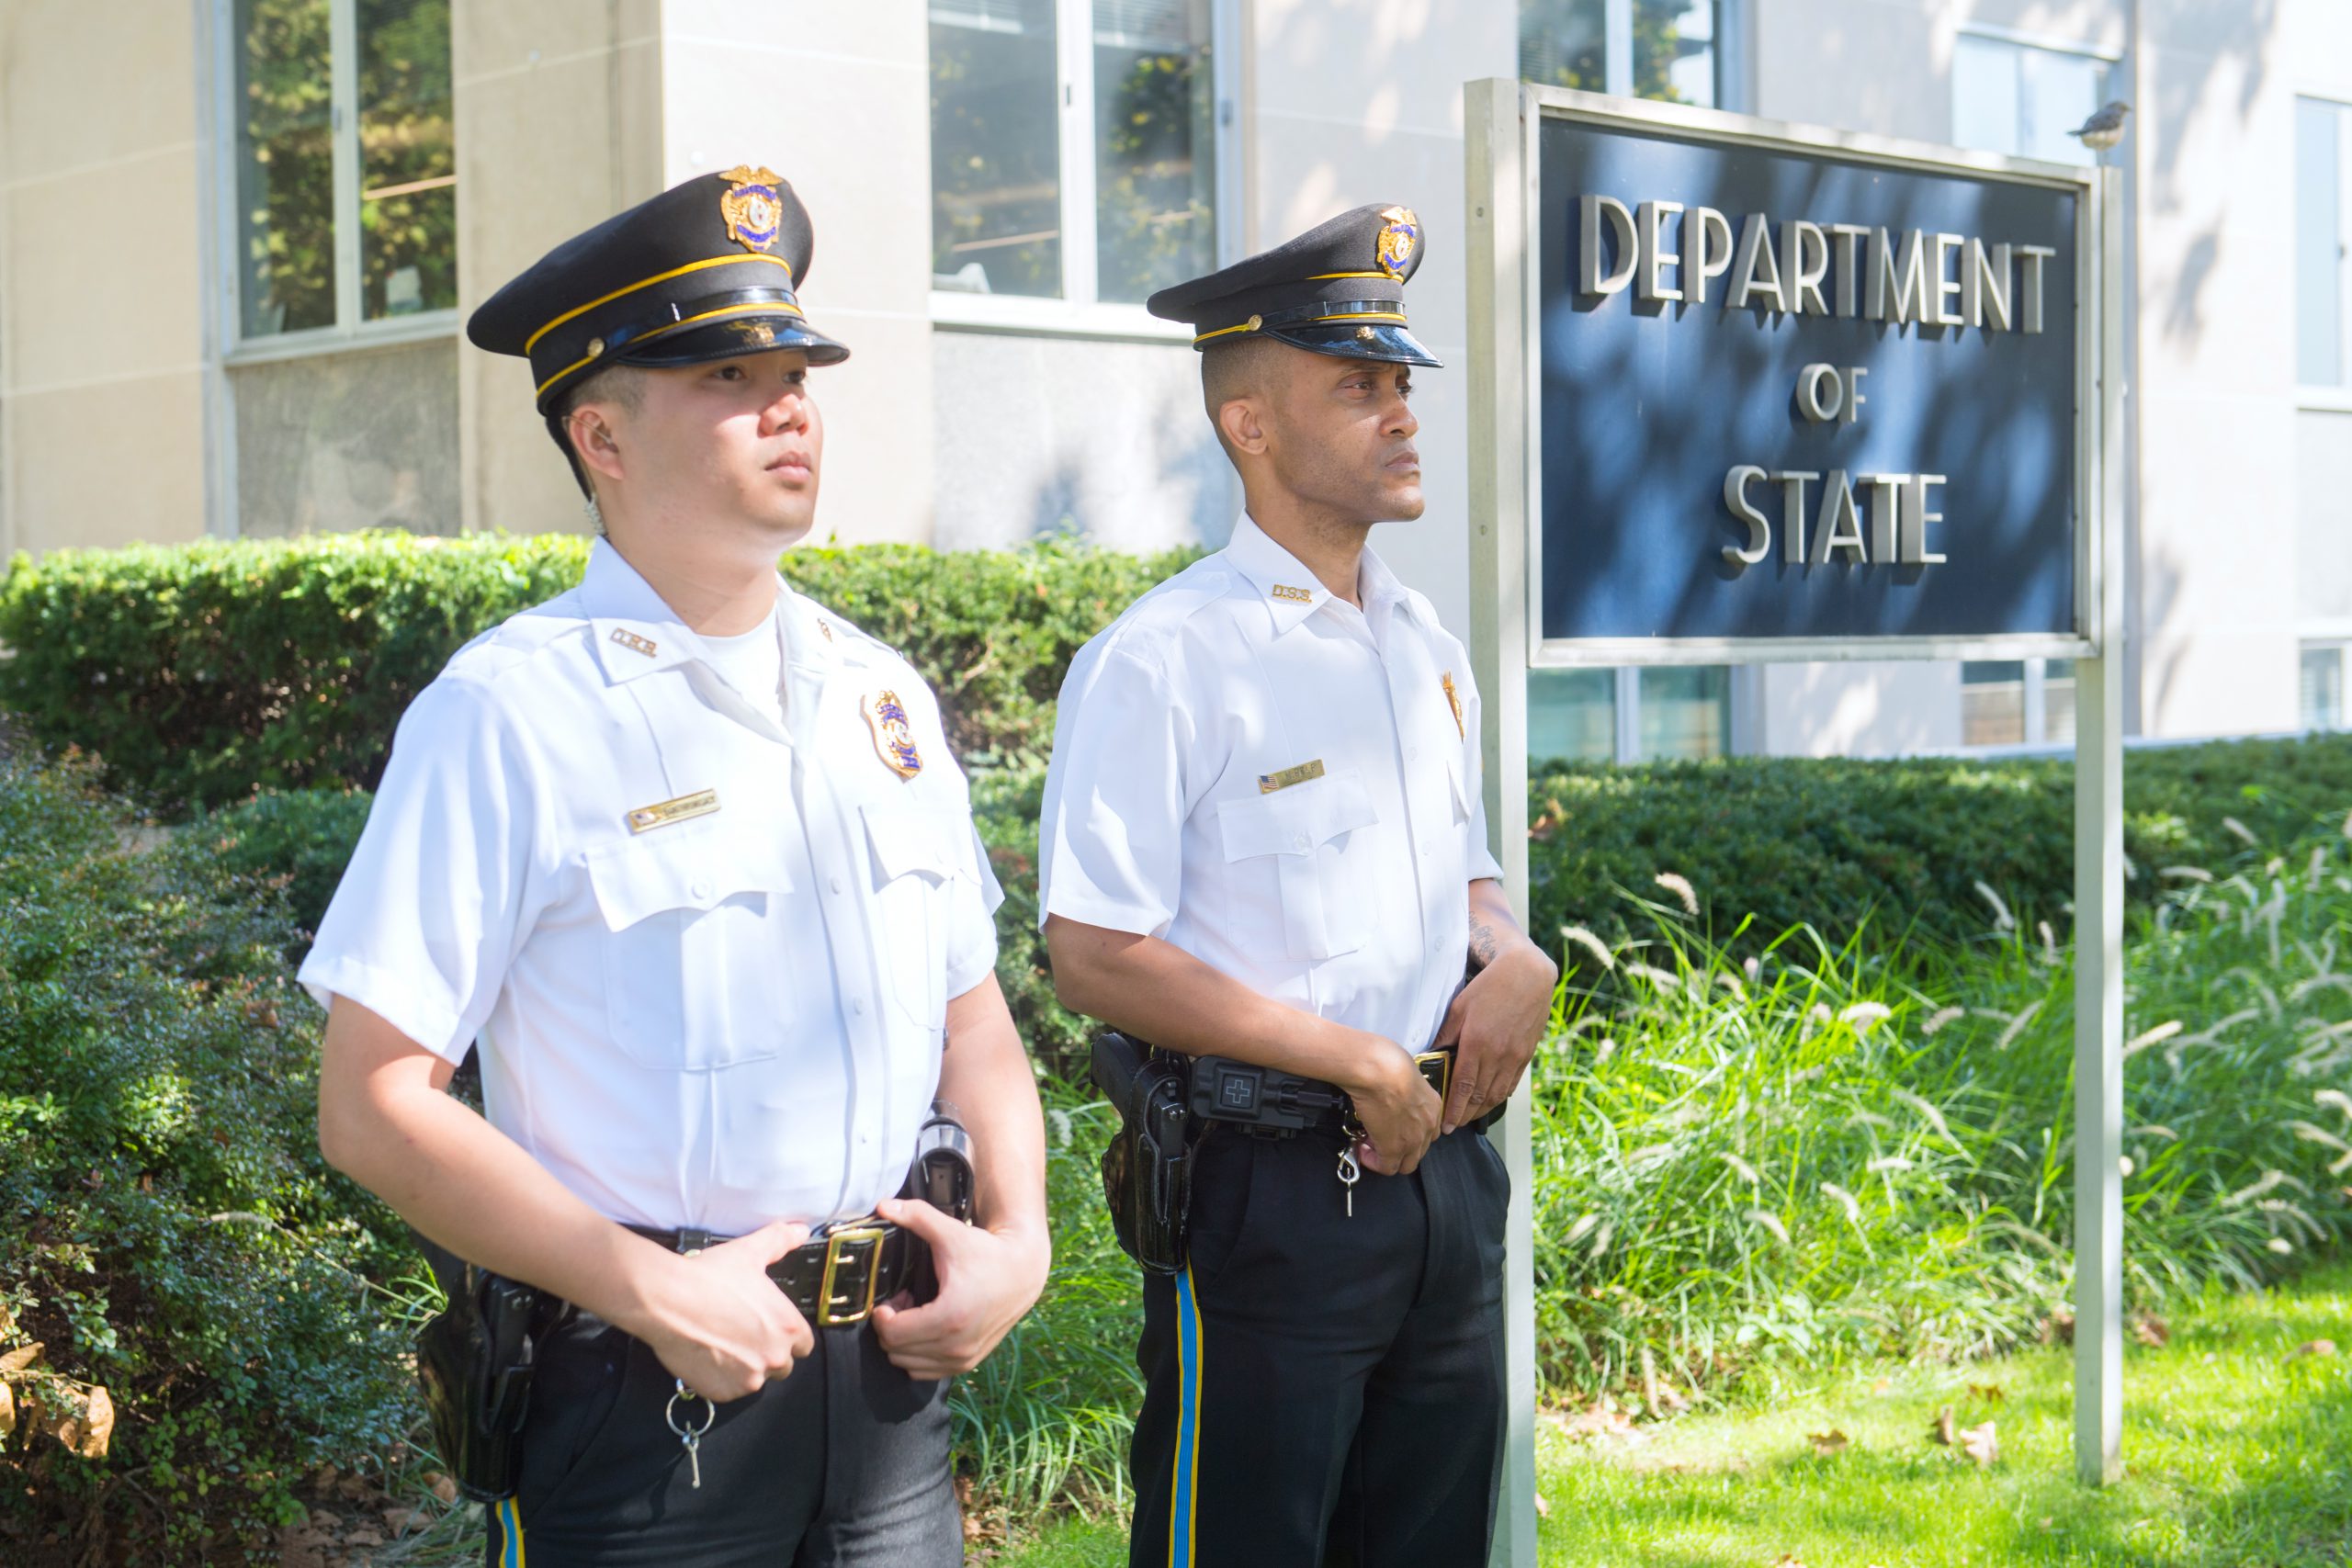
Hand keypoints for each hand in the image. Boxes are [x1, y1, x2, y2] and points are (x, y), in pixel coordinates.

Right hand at [631, 1219, 815, 1401]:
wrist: (667, 1299)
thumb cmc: (709, 1277)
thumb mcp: (750, 1252)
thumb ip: (781, 1241)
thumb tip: (800, 1230)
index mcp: (787, 1326)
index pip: (803, 1344)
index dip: (787, 1336)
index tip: (770, 1329)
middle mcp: (774, 1356)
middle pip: (781, 1364)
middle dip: (766, 1352)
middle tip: (743, 1335)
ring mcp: (748, 1378)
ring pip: (755, 1378)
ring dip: (744, 1367)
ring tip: (723, 1343)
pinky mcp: (722, 1392)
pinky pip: (729, 1390)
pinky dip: (721, 1379)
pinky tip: (708, 1355)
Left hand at [868, 1199, 1049, 1379]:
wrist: (1023, 1271)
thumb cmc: (986, 1252)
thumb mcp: (952, 1232)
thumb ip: (916, 1216)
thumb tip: (883, 1204)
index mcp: (950, 1317)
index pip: (892, 1334)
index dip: (881, 1316)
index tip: (888, 1299)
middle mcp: (957, 1345)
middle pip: (896, 1351)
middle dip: (891, 1326)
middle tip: (901, 1303)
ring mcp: (963, 1358)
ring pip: (908, 1364)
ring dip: (904, 1341)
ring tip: (915, 1314)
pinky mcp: (967, 1363)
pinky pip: (925, 1371)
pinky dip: (918, 1353)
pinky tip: (927, 1327)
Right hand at [1341, 1042, 1441, 1175]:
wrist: (1377, 1070)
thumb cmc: (1387, 1062)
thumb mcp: (1406, 1072)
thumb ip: (1405, 1088)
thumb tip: (1392, 1090)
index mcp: (1434, 1105)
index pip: (1429, 1130)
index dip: (1410, 1132)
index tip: (1393, 1127)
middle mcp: (1428, 1125)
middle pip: (1419, 1150)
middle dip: (1400, 1148)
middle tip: (1380, 1137)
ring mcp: (1413, 1139)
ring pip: (1406, 1164)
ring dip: (1388, 1157)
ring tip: (1369, 1143)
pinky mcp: (1393, 1148)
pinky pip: (1386, 1167)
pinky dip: (1374, 1162)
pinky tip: (1362, 1150)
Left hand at [1435, 945, 1558, 1131]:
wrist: (1527, 975)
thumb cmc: (1489, 987)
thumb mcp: (1459, 1007)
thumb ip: (1446, 1035)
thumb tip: (1431, 1055)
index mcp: (1478, 1044)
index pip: (1463, 1088)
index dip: (1453, 1110)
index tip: (1445, 1126)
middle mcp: (1498, 1055)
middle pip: (1480, 1097)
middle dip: (1465, 1115)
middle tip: (1453, 1126)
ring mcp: (1515, 1057)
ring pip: (1497, 1094)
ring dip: (1481, 1110)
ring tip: (1468, 1118)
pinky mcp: (1526, 1055)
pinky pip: (1512, 1084)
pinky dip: (1499, 1097)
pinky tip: (1489, 1101)